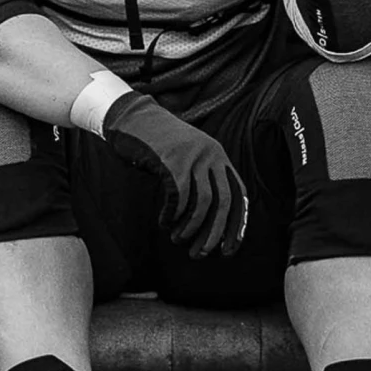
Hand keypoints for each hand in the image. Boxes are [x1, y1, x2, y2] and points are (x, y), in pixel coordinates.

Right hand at [101, 91, 248, 258]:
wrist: (132, 118)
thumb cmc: (158, 144)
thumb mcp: (188, 156)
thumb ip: (202, 179)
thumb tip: (211, 223)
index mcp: (219, 155)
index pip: (238, 195)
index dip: (236, 225)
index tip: (228, 250)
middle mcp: (211, 153)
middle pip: (224, 202)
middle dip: (214, 233)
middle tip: (200, 253)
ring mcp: (193, 155)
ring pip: (202, 202)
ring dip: (190, 227)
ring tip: (178, 239)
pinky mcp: (173, 159)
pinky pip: (179, 196)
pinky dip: (173, 215)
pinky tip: (165, 222)